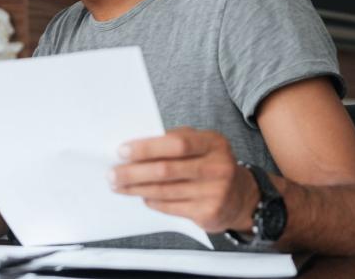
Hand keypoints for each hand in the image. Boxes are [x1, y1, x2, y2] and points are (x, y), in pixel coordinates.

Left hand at [109, 127, 259, 232]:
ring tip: (118, 185)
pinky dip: (152, 200)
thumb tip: (134, 147)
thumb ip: (174, 141)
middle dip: (133, 172)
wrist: (242, 197)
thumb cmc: (211, 164)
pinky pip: (170, 206)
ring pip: (164, 191)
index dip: (147, 147)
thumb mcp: (201, 145)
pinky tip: (141, 196)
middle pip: (166, 170)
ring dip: (136, 188)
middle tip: (112, 173)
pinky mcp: (208, 213)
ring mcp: (215, 192)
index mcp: (214, 143)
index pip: (177, 143)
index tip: (122, 151)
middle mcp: (218, 167)